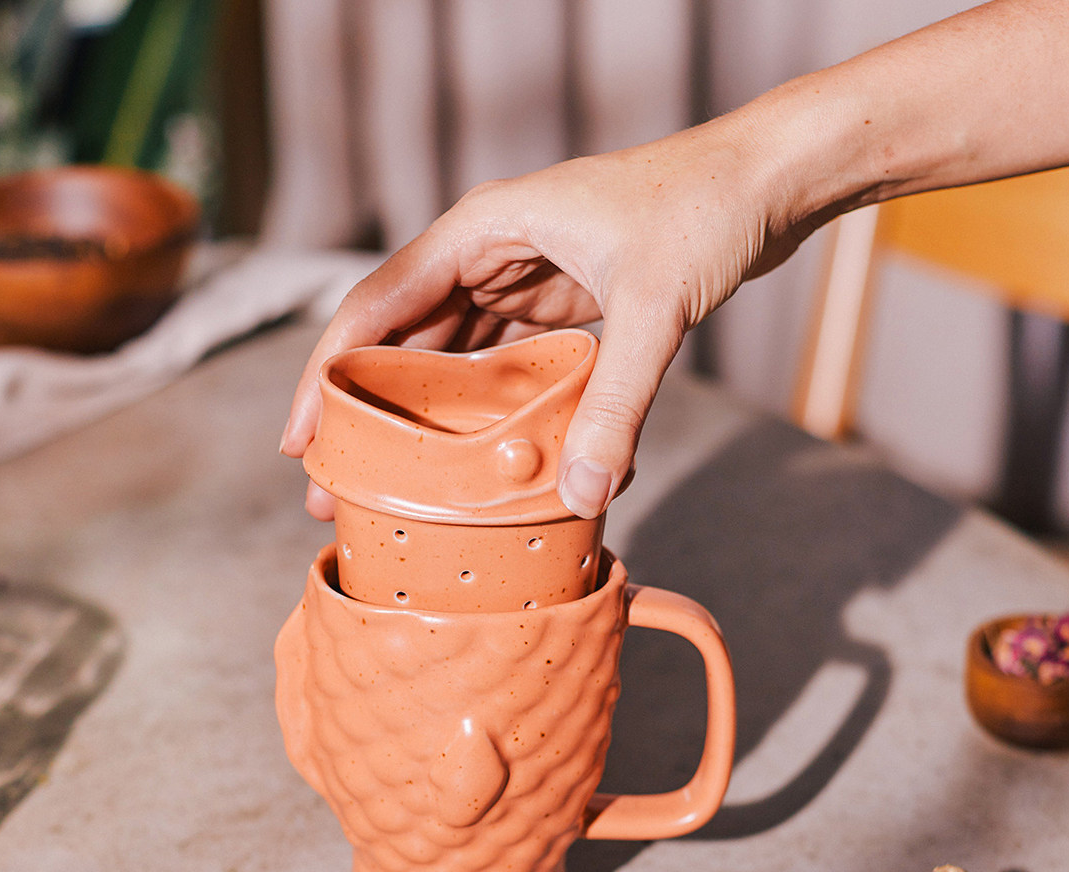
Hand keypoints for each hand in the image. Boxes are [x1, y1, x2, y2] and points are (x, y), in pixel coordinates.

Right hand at [282, 111, 811, 519]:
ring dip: (416, 419)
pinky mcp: (554, 307)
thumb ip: (618, 403)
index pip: (377, 303)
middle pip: (399, 339)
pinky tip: (471, 459)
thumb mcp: (655, 308)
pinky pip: (497, 367)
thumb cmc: (706, 208)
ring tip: (388, 485)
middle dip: (365, 411)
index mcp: (483, 228)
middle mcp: (487, 252)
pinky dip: (481, 412)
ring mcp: (520, 281)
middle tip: (337, 485)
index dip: (329, 372)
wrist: (767, 181)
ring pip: (443, 357)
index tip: (302, 436)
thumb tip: (585, 493)